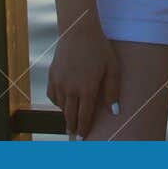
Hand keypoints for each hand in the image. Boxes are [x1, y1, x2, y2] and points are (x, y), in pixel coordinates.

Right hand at [47, 23, 120, 139]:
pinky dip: (58, 102)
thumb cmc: (99, 48)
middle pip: (70, 116)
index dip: (84, 129)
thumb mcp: (112, 68)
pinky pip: (52, 95)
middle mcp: (70, 89)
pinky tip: (64, 102)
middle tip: (75, 135)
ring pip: (60, 106)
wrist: (79, 30)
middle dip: (73, 127)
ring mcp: (59, 82)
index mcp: (87, 89)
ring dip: (66, 114)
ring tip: (71, 119)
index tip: (83, 138)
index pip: (84, 116)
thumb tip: (115, 111)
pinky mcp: (52, 76)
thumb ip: (112, 91)